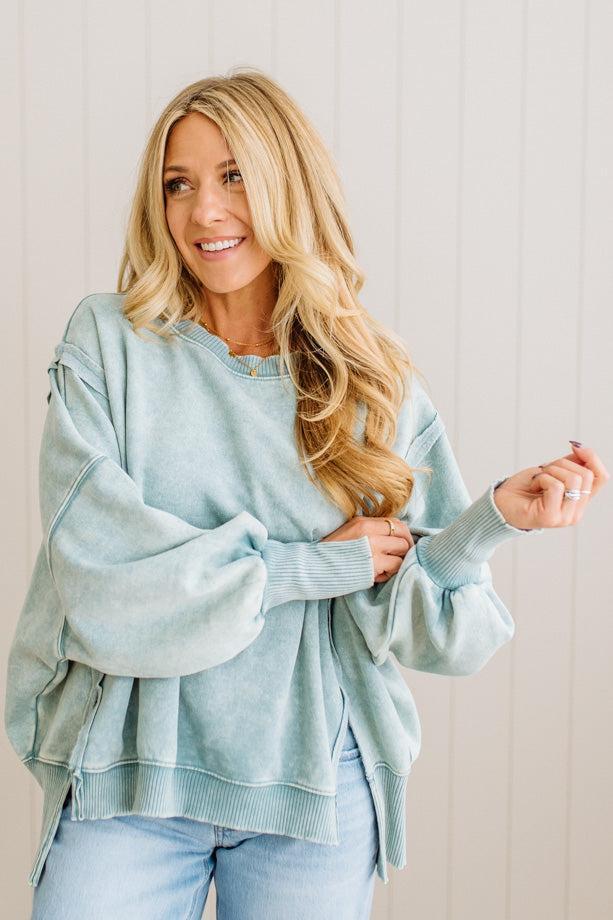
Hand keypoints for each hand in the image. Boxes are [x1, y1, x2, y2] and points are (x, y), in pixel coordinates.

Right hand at [320, 516, 414, 582]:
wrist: (309, 568)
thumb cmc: (327, 555)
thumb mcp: (348, 534)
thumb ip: (368, 533)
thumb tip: (391, 539)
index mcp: (363, 521)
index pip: (396, 522)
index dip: (404, 535)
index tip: (401, 546)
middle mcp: (369, 530)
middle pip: (403, 536)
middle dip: (405, 549)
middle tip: (398, 560)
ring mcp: (372, 547)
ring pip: (403, 552)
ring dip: (397, 562)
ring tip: (383, 570)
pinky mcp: (373, 564)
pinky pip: (395, 567)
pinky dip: (390, 574)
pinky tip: (376, 577)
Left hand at [493, 442, 608, 529]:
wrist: (498, 503)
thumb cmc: (523, 488)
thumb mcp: (551, 471)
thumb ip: (570, 464)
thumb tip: (583, 449)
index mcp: (579, 501)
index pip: (601, 478)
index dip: (592, 458)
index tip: (575, 445)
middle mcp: (575, 512)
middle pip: (585, 474)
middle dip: (562, 464)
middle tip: (544, 471)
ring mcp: (564, 517)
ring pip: (573, 479)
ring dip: (550, 471)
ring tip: (537, 480)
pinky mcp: (550, 517)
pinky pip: (556, 486)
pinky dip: (541, 479)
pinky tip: (532, 486)